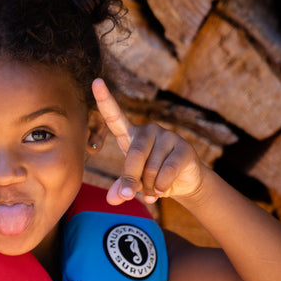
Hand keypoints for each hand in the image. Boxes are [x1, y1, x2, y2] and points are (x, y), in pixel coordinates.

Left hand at [93, 78, 204, 204]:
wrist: (182, 183)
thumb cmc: (150, 178)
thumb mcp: (133, 183)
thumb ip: (121, 187)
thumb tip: (113, 199)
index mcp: (130, 135)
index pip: (115, 116)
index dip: (105, 100)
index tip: (96, 82)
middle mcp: (148, 130)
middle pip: (134, 155)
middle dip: (131, 179)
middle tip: (130, 195)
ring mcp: (167, 136)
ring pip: (151, 168)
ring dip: (149, 186)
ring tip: (153, 190)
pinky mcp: (184, 147)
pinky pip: (167, 171)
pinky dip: (162, 186)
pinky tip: (163, 190)